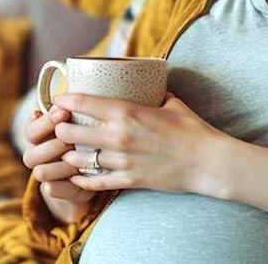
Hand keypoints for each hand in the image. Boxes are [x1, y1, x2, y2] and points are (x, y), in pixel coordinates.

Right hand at [21, 106, 96, 222]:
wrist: (96, 164)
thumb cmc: (87, 133)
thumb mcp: (80, 119)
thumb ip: (68, 111)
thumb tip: (59, 100)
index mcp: (39, 136)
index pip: (31, 131)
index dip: (46, 122)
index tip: (64, 112)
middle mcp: (38, 156)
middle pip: (30, 155)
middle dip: (53, 146)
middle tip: (72, 140)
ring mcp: (46, 175)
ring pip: (39, 173)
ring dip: (59, 165)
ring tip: (79, 159)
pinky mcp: (57, 190)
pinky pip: (52, 190)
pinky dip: (66, 184)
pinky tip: (81, 175)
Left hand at [53, 92, 230, 196]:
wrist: (207, 162)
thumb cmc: (192, 129)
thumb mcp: (171, 103)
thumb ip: (154, 95)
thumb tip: (150, 85)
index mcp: (126, 112)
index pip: (81, 103)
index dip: (64, 100)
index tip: (59, 100)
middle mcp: (118, 137)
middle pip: (69, 133)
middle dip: (60, 130)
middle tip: (61, 128)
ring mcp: (121, 161)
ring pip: (77, 160)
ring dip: (69, 155)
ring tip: (68, 152)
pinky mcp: (128, 181)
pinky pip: (94, 182)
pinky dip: (82, 180)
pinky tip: (78, 176)